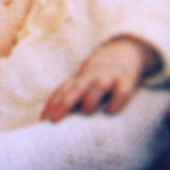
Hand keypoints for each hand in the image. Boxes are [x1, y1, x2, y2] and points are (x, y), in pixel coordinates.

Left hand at [42, 35, 160, 121]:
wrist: (125, 50)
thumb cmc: (100, 73)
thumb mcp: (84, 79)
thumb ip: (73, 94)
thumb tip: (58, 116)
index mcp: (79, 78)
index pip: (62, 90)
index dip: (52, 104)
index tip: (43, 119)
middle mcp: (91, 76)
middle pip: (75, 89)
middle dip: (64, 104)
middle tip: (54, 120)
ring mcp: (109, 77)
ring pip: (97, 87)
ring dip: (90, 100)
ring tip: (87, 112)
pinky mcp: (126, 80)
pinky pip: (122, 92)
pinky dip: (116, 102)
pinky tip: (110, 111)